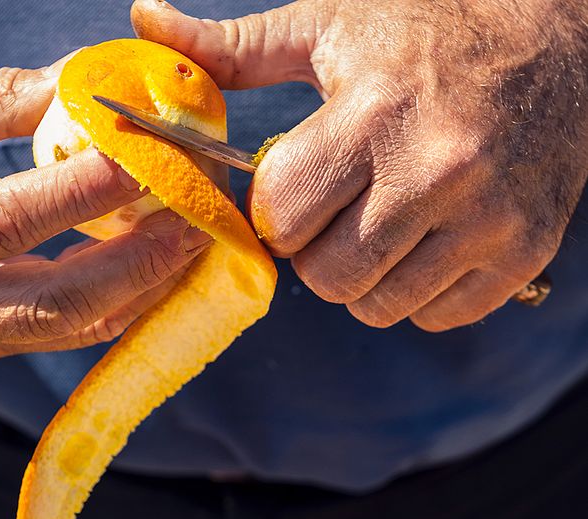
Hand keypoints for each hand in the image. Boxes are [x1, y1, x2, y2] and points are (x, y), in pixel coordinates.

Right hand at [0, 60, 210, 359]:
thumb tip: (80, 89)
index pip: (6, 220)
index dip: (82, 193)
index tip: (148, 158)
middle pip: (54, 302)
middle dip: (136, 264)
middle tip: (195, 223)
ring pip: (74, 327)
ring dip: (143, 286)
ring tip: (194, 243)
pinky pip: (73, 331)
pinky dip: (123, 299)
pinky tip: (161, 266)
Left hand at [133, 0, 587, 330]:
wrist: (561, 42)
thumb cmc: (430, 32)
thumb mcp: (329, 25)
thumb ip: (235, 47)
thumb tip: (146, 19)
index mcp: (372, 114)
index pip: (281, 217)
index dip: (275, 214)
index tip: (293, 194)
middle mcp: (434, 172)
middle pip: (326, 275)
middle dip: (314, 253)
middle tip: (335, 216)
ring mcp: (487, 219)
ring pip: (377, 305)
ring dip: (362, 279)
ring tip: (378, 229)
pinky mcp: (521, 253)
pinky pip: (434, 316)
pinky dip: (416, 294)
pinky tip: (424, 246)